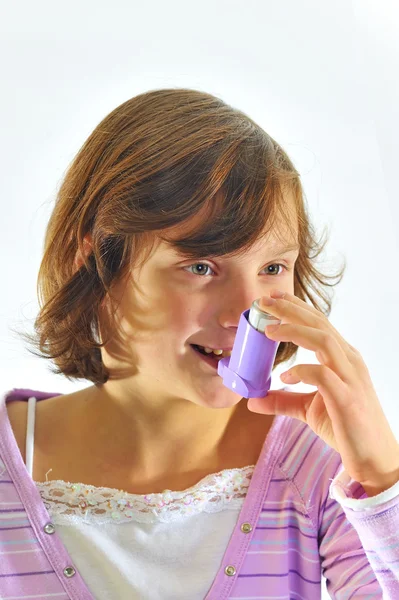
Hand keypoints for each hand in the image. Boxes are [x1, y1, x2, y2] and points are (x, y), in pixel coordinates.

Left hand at [247, 288, 398, 496]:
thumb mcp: (309, 409)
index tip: (272, 299)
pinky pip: (322, 375)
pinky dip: (301, 371)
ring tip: (270, 330)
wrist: (374, 459)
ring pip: (323, 340)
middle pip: (319, 323)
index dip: (296, 307)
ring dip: (294, 331)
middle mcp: (349, 361)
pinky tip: (285, 378)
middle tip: (264, 301)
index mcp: (343, 358)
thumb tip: (253, 400)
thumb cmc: (346, 429)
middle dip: (290, 309)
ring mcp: (350, 378)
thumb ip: (283, 401)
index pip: (319, 323)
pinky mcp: (346, 399)